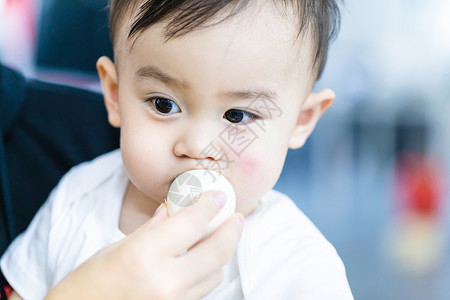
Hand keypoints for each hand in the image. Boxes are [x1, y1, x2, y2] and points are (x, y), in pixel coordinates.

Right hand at [44, 191, 243, 299]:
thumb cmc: (88, 282)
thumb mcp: (116, 248)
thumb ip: (152, 230)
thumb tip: (174, 210)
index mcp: (144, 255)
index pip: (192, 223)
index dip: (210, 205)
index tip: (219, 196)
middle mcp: (164, 281)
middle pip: (217, 251)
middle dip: (232, 230)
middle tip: (237, 217)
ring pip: (215, 273)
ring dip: (221, 253)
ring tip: (218, 237)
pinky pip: (203, 290)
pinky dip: (208, 272)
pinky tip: (202, 260)